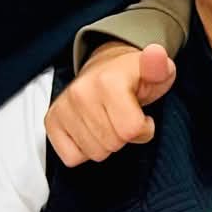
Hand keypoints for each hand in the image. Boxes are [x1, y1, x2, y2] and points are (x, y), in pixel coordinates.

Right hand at [45, 41, 175, 165]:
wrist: (107, 69)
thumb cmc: (134, 78)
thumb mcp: (157, 72)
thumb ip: (159, 67)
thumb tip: (156, 54)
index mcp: (108, 82)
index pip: (131, 131)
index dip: (144, 129)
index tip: (143, 116)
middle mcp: (81, 92)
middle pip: (113, 143)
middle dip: (125, 136)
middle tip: (124, 117)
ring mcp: (64, 107)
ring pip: (94, 152)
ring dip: (106, 143)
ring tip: (109, 121)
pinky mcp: (51, 120)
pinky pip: (72, 157)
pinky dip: (85, 150)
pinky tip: (92, 131)